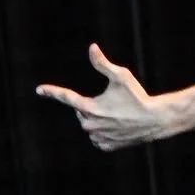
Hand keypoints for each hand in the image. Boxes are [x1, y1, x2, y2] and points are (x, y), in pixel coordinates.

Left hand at [36, 44, 170, 150]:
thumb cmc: (137, 96)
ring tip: (117, 115)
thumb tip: (92, 47)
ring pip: (89, 125)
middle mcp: (90, 125)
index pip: (65, 97)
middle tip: (111, 102)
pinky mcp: (105, 146)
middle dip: (90, 106)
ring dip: (97, 119)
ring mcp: (97, 137)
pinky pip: (97, 138)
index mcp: (89, 107)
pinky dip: (103, 131)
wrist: (154, 120)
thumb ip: (102, 63)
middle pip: (80, 111)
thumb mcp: (121, 76)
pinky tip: (117, 127)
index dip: (52, 92)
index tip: (40, 89)